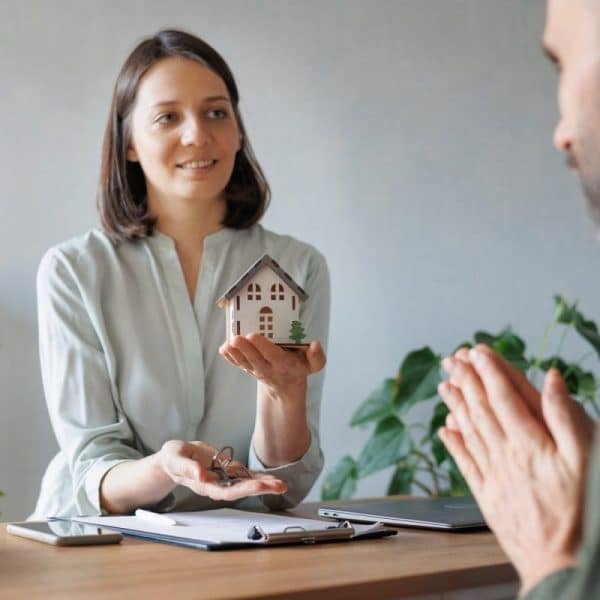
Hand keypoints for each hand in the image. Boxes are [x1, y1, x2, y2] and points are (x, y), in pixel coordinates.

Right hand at [158, 440, 286, 500]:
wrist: (175, 457)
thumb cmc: (173, 458)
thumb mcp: (175, 458)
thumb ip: (187, 468)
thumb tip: (201, 476)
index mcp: (204, 485)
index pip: (225, 490)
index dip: (242, 489)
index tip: (257, 486)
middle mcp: (216, 486)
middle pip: (240, 490)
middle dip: (260, 489)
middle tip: (279, 486)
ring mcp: (223, 479)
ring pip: (246, 485)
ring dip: (264, 485)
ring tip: (281, 484)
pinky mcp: (227, 472)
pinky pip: (245, 477)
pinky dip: (259, 478)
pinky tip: (272, 479)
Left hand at [219, 334, 325, 391]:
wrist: (286, 384)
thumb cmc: (299, 367)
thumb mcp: (313, 365)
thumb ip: (317, 356)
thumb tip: (316, 344)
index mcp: (284, 364)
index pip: (273, 355)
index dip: (262, 346)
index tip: (253, 335)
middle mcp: (268, 368)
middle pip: (255, 359)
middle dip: (245, 349)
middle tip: (236, 338)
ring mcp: (255, 369)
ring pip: (243, 362)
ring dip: (234, 353)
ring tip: (228, 343)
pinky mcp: (247, 368)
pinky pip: (237, 364)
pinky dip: (229, 357)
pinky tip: (224, 348)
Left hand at [438, 344, 595, 593]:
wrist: (563, 564)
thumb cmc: (582, 514)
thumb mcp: (586, 460)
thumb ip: (567, 417)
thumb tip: (552, 379)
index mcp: (530, 442)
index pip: (504, 397)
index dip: (490, 371)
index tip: (478, 352)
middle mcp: (505, 454)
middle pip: (480, 409)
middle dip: (467, 380)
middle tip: (454, 359)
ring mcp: (493, 474)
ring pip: (468, 430)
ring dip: (456, 404)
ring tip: (445, 384)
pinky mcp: (487, 495)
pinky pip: (465, 462)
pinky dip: (453, 443)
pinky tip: (445, 428)